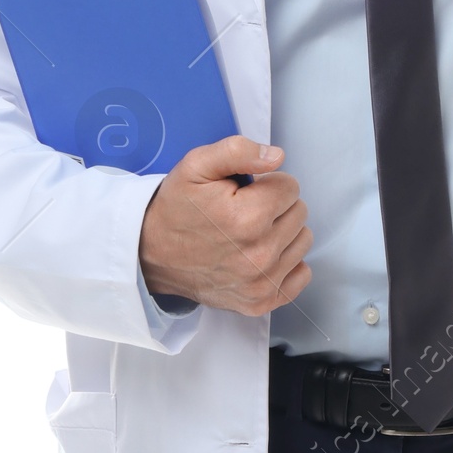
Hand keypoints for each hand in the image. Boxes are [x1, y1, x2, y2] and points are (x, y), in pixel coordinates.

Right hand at [138, 136, 313, 315]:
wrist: (150, 254)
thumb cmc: (176, 208)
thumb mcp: (196, 165)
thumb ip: (238, 150)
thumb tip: (276, 156)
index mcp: (248, 218)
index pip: (291, 187)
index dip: (268, 183)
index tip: (246, 192)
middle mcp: (259, 255)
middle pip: (299, 213)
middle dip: (277, 206)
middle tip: (245, 210)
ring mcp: (261, 283)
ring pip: (302, 240)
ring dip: (283, 232)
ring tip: (251, 232)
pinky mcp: (261, 302)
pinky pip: (301, 275)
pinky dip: (287, 262)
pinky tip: (261, 254)